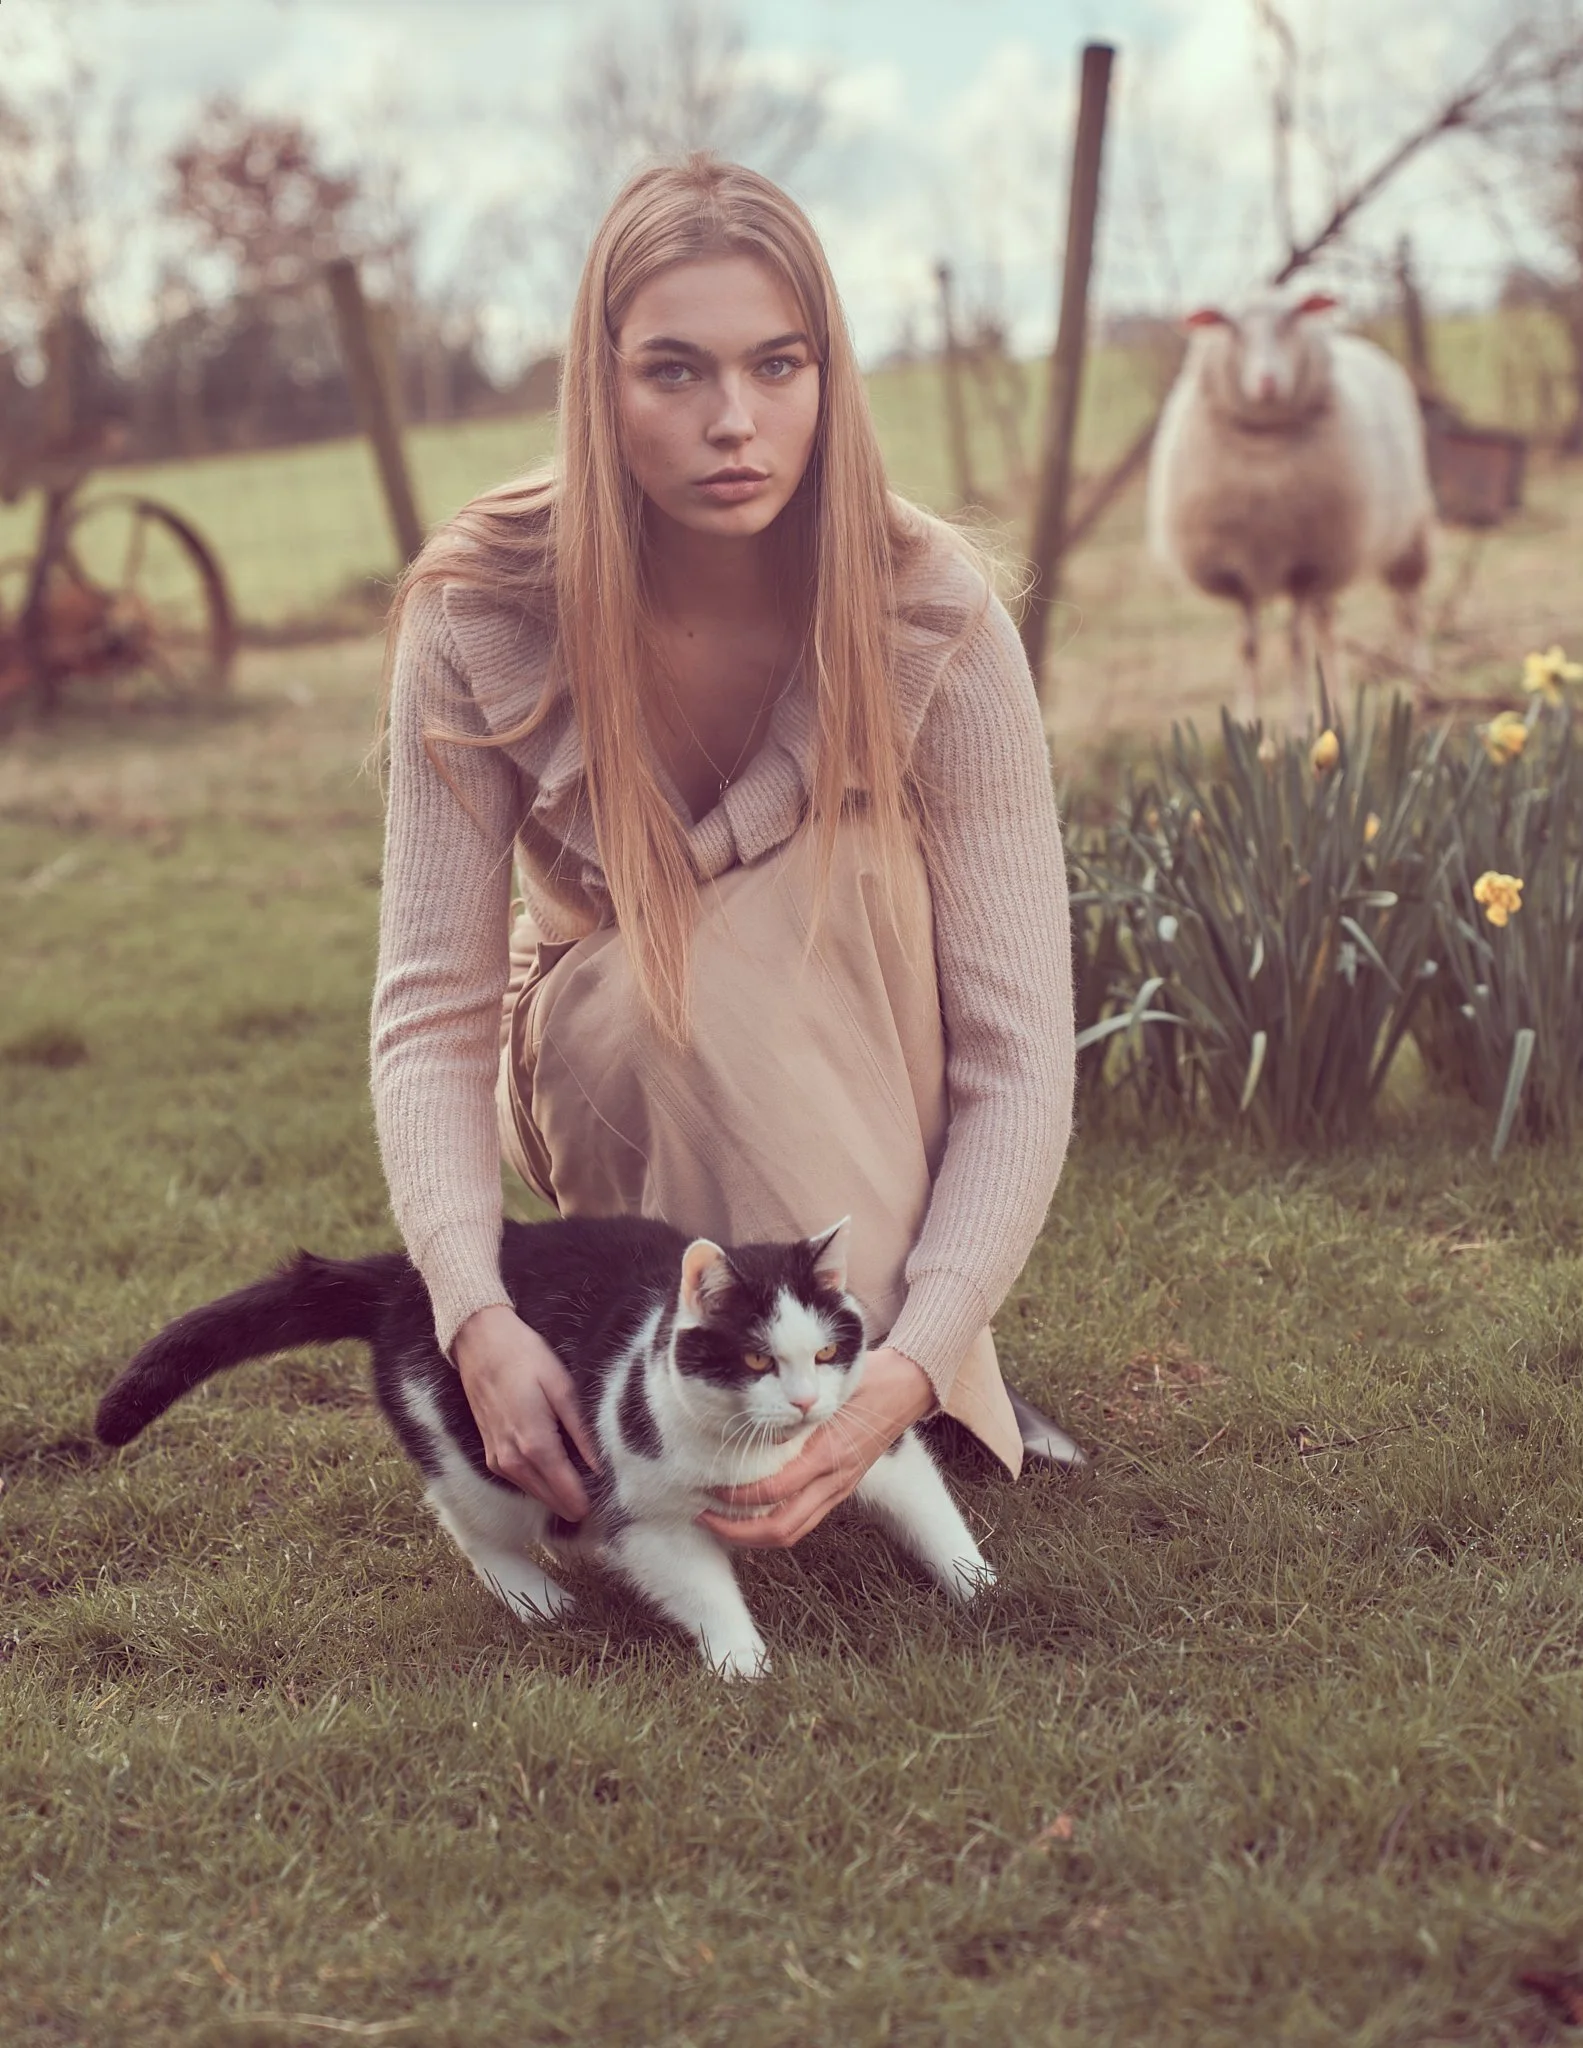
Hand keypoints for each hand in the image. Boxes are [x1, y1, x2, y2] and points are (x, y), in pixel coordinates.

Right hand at [452, 1304, 600, 1521]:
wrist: (480, 1343)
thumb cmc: (525, 1358)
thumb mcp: (563, 1387)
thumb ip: (582, 1431)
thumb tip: (600, 1466)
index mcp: (535, 1444)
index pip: (567, 1492)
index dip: (588, 1502)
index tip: (608, 1504)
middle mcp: (513, 1460)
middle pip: (551, 1501)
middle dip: (575, 1501)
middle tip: (601, 1497)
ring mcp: (498, 1461)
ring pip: (535, 1494)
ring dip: (557, 1495)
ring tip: (584, 1486)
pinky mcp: (491, 1456)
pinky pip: (521, 1481)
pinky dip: (540, 1483)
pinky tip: (557, 1472)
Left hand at [697, 1346, 933, 1550]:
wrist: (908, 1387)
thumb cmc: (867, 1378)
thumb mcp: (830, 1386)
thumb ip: (797, 1407)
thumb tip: (756, 1419)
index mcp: (828, 1454)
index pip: (775, 1491)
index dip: (738, 1497)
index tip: (709, 1486)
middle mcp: (834, 1480)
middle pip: (782, 1528)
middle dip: (738, 1531)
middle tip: (703, 1515)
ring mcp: (840, 1488)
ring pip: (794, 1531)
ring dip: (754, 1535)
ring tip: (721, 1520)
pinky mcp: (843, 1488)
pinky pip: (806, 1519)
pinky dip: (775, 1524)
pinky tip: (752, 1511)